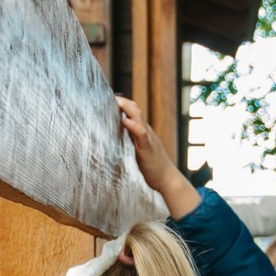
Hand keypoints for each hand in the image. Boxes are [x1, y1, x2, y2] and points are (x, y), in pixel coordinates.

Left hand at [117, 96, 200, 218]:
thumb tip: (118, 136)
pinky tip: (124, 121)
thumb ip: (131, 141)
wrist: (167, 179)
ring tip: (115, 101)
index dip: (121, 104)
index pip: (132, 112)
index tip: (107, 98)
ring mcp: (148, 139)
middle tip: (107, 95)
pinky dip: (133, 126)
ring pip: (139, 118)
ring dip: (127, 108)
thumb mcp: (138, 151)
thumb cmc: (152, 167)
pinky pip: (141, 134)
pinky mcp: (148, 149)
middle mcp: (146, 132)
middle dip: (122, 101)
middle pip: (135, 110)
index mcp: (142, 132)